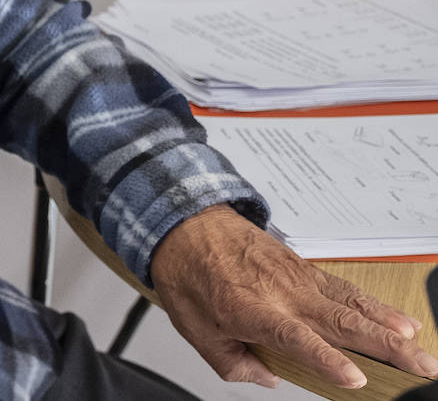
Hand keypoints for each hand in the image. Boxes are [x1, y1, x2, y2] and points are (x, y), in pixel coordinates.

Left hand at [150, 204, 437, 388]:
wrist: (185, 223)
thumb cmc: (188, 272)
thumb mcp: (193, 329)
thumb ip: (231, 363)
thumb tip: (268, 378)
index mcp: (247, 308)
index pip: (295, 338)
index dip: (326, 359)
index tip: (355, 378)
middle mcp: (279, 292)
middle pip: (339, 323)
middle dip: (385, 348)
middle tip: (421, 367)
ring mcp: (296, 278)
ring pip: (351, 304)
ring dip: (389, 327)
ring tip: (419, 348)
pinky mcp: (303, 268)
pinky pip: (344, 289)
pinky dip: (374, 305)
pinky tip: (397, 319)